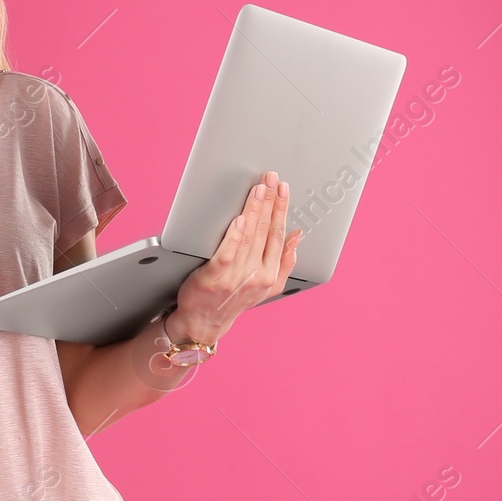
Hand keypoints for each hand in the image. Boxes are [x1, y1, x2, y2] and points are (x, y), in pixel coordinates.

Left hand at [167, 170, 300, 348]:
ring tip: (258, 189)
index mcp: (269, 275)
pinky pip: (227, 252)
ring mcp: (234, 277)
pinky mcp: (213, 277)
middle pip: (264, 231)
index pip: (278, 234)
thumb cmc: (234, 299)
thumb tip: (297, 236)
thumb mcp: (267, 286)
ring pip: (248, 236)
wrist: (204, 322)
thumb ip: (284, 262)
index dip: (281, 209)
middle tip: (271, 179)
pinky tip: (240, 218)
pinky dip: (235, 235)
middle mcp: (255, 276)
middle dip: (270, 202)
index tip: (283, 189)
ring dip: (255, 210)